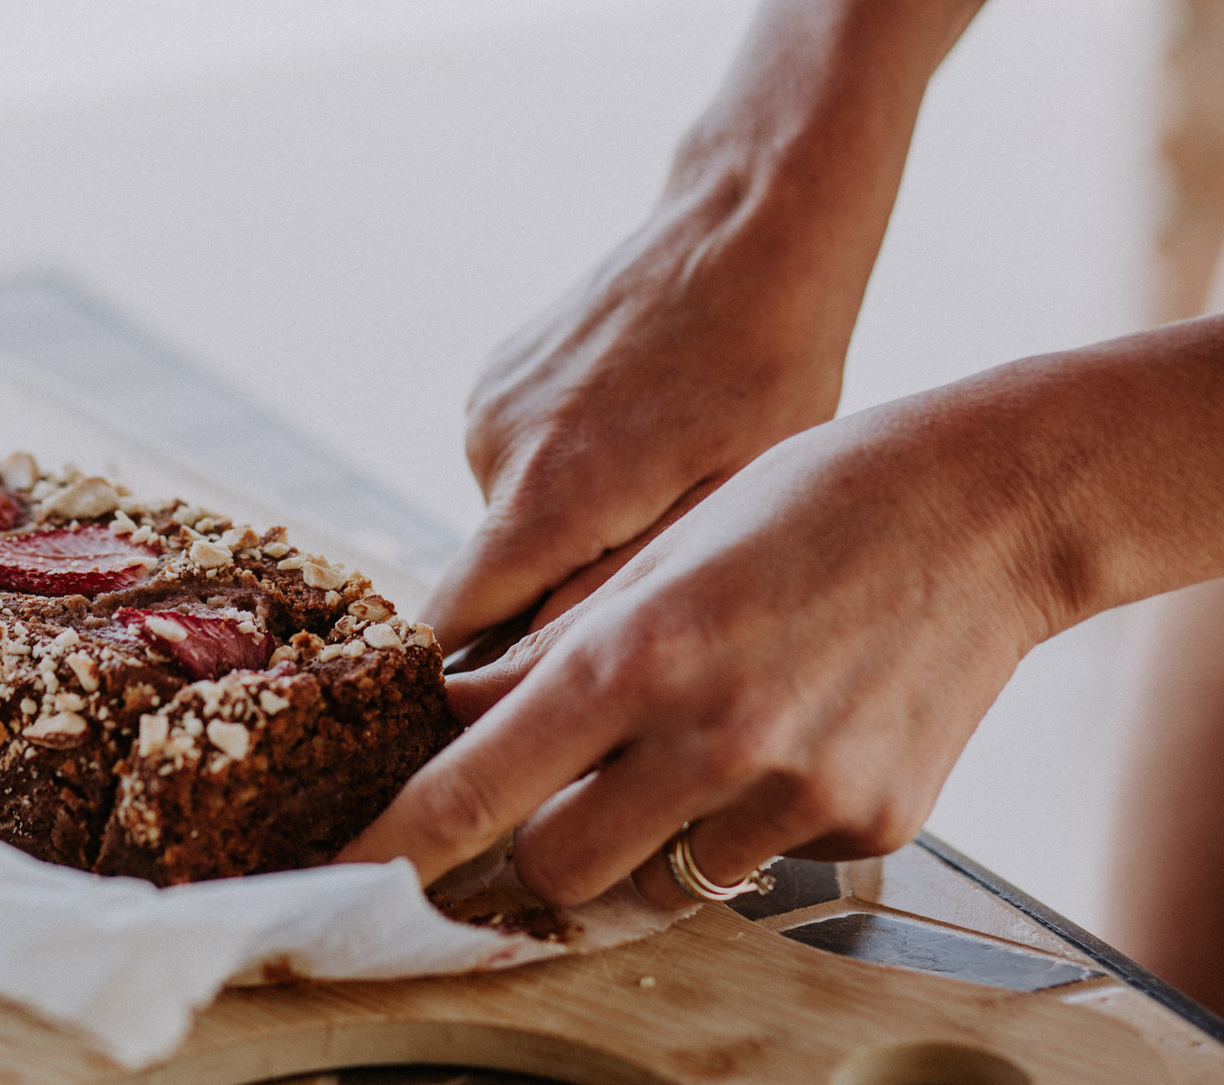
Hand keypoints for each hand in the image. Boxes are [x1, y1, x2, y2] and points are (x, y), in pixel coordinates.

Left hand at [344, 392, 1054, 907]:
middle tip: (558, 791)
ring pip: (659, 882)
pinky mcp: (868, 828)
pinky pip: (762, 863)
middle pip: (555, 872)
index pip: (474, 792)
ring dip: (645, 836)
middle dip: (534, 847)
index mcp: (634, 656)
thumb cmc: (806, 504)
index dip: (393, 851)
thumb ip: (556, 657)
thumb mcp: (659, 558)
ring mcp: (795, 796)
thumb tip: (457, 716)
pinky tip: (793, 733)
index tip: (343, 886)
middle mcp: (708, 740)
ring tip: (703, 738)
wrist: (988, 508)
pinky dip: (746, 822)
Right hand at [423, 189, 849, 650]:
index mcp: (548, 497)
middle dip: (543, 609)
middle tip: (643, 592)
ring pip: (507, 524)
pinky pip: (514, 467)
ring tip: (656, 491)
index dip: (464, 691)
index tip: (500, 720)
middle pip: (487, 584)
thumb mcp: (733, 507)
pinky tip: (634, 440)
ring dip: (562, 537)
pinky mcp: (494, 377)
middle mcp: (493, 450)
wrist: (747, 224)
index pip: (452, 634)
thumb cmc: (771, 371)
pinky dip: (560, 479)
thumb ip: (626, 601)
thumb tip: (544, 681)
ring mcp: (486, 406)